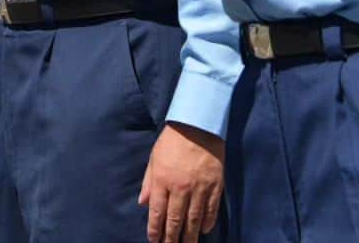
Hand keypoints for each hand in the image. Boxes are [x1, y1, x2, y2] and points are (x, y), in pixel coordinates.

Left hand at [141, 123, 224, 242]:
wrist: (198, 126)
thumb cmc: (172, 140)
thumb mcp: (154, 158)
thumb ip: (149, 182)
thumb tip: (143, 203)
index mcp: (163, 180)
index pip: (157, 212)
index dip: (155, 229)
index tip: (154, 241)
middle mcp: (181, 188)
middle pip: (175, 220)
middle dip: (171, 238)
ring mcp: (200, 189)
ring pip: (194, 220)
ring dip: (190, 236)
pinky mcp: (215, 187)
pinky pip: (211, 210)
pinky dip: (208, 222)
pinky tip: (204, 230)